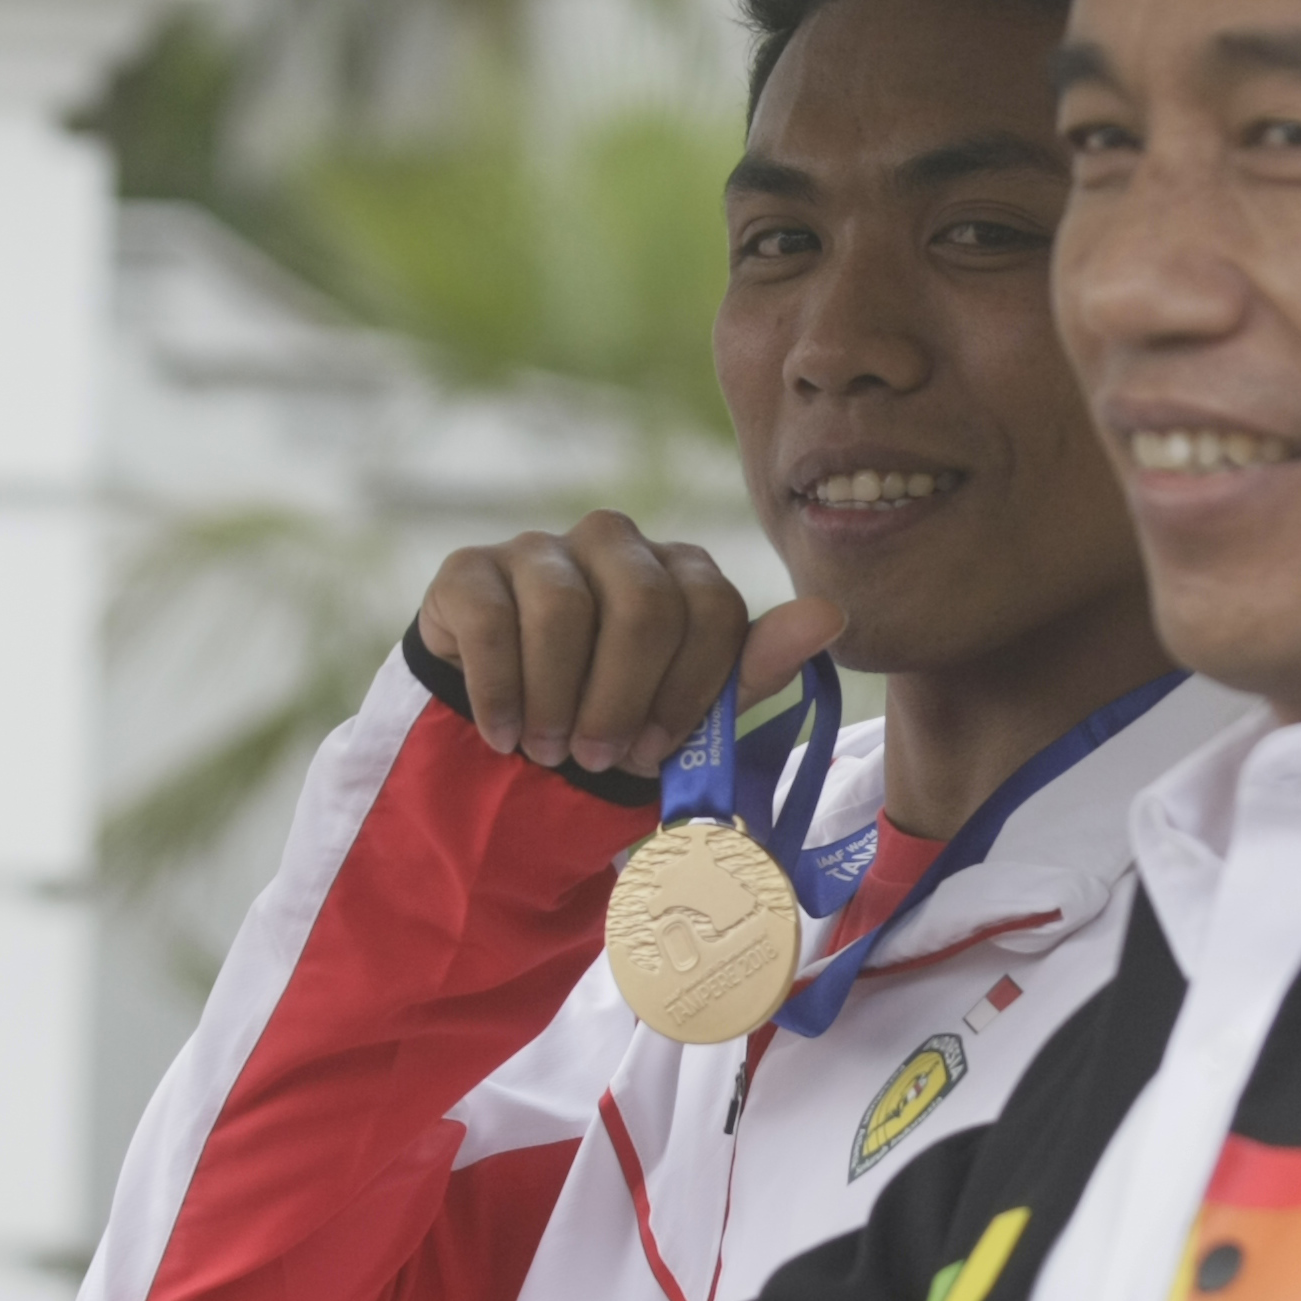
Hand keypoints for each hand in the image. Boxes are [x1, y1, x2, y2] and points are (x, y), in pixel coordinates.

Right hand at [417, 510, 841, 775]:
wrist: (510, 732)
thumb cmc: (613, 717)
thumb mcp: (687, 711)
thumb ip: (753, 667)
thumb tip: (832, 613)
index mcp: (681, 571)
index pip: (711, 608)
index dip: (686, 691)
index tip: (654, 753)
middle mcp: (615, 543)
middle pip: (644, 603)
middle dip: (621, 697)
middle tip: (597, 758)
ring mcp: (538, 549)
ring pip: (563, 607)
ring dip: (557, 699)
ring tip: (547, 750)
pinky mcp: (468, 569)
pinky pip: (493, 618)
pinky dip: (502, 692)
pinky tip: (503, 732)